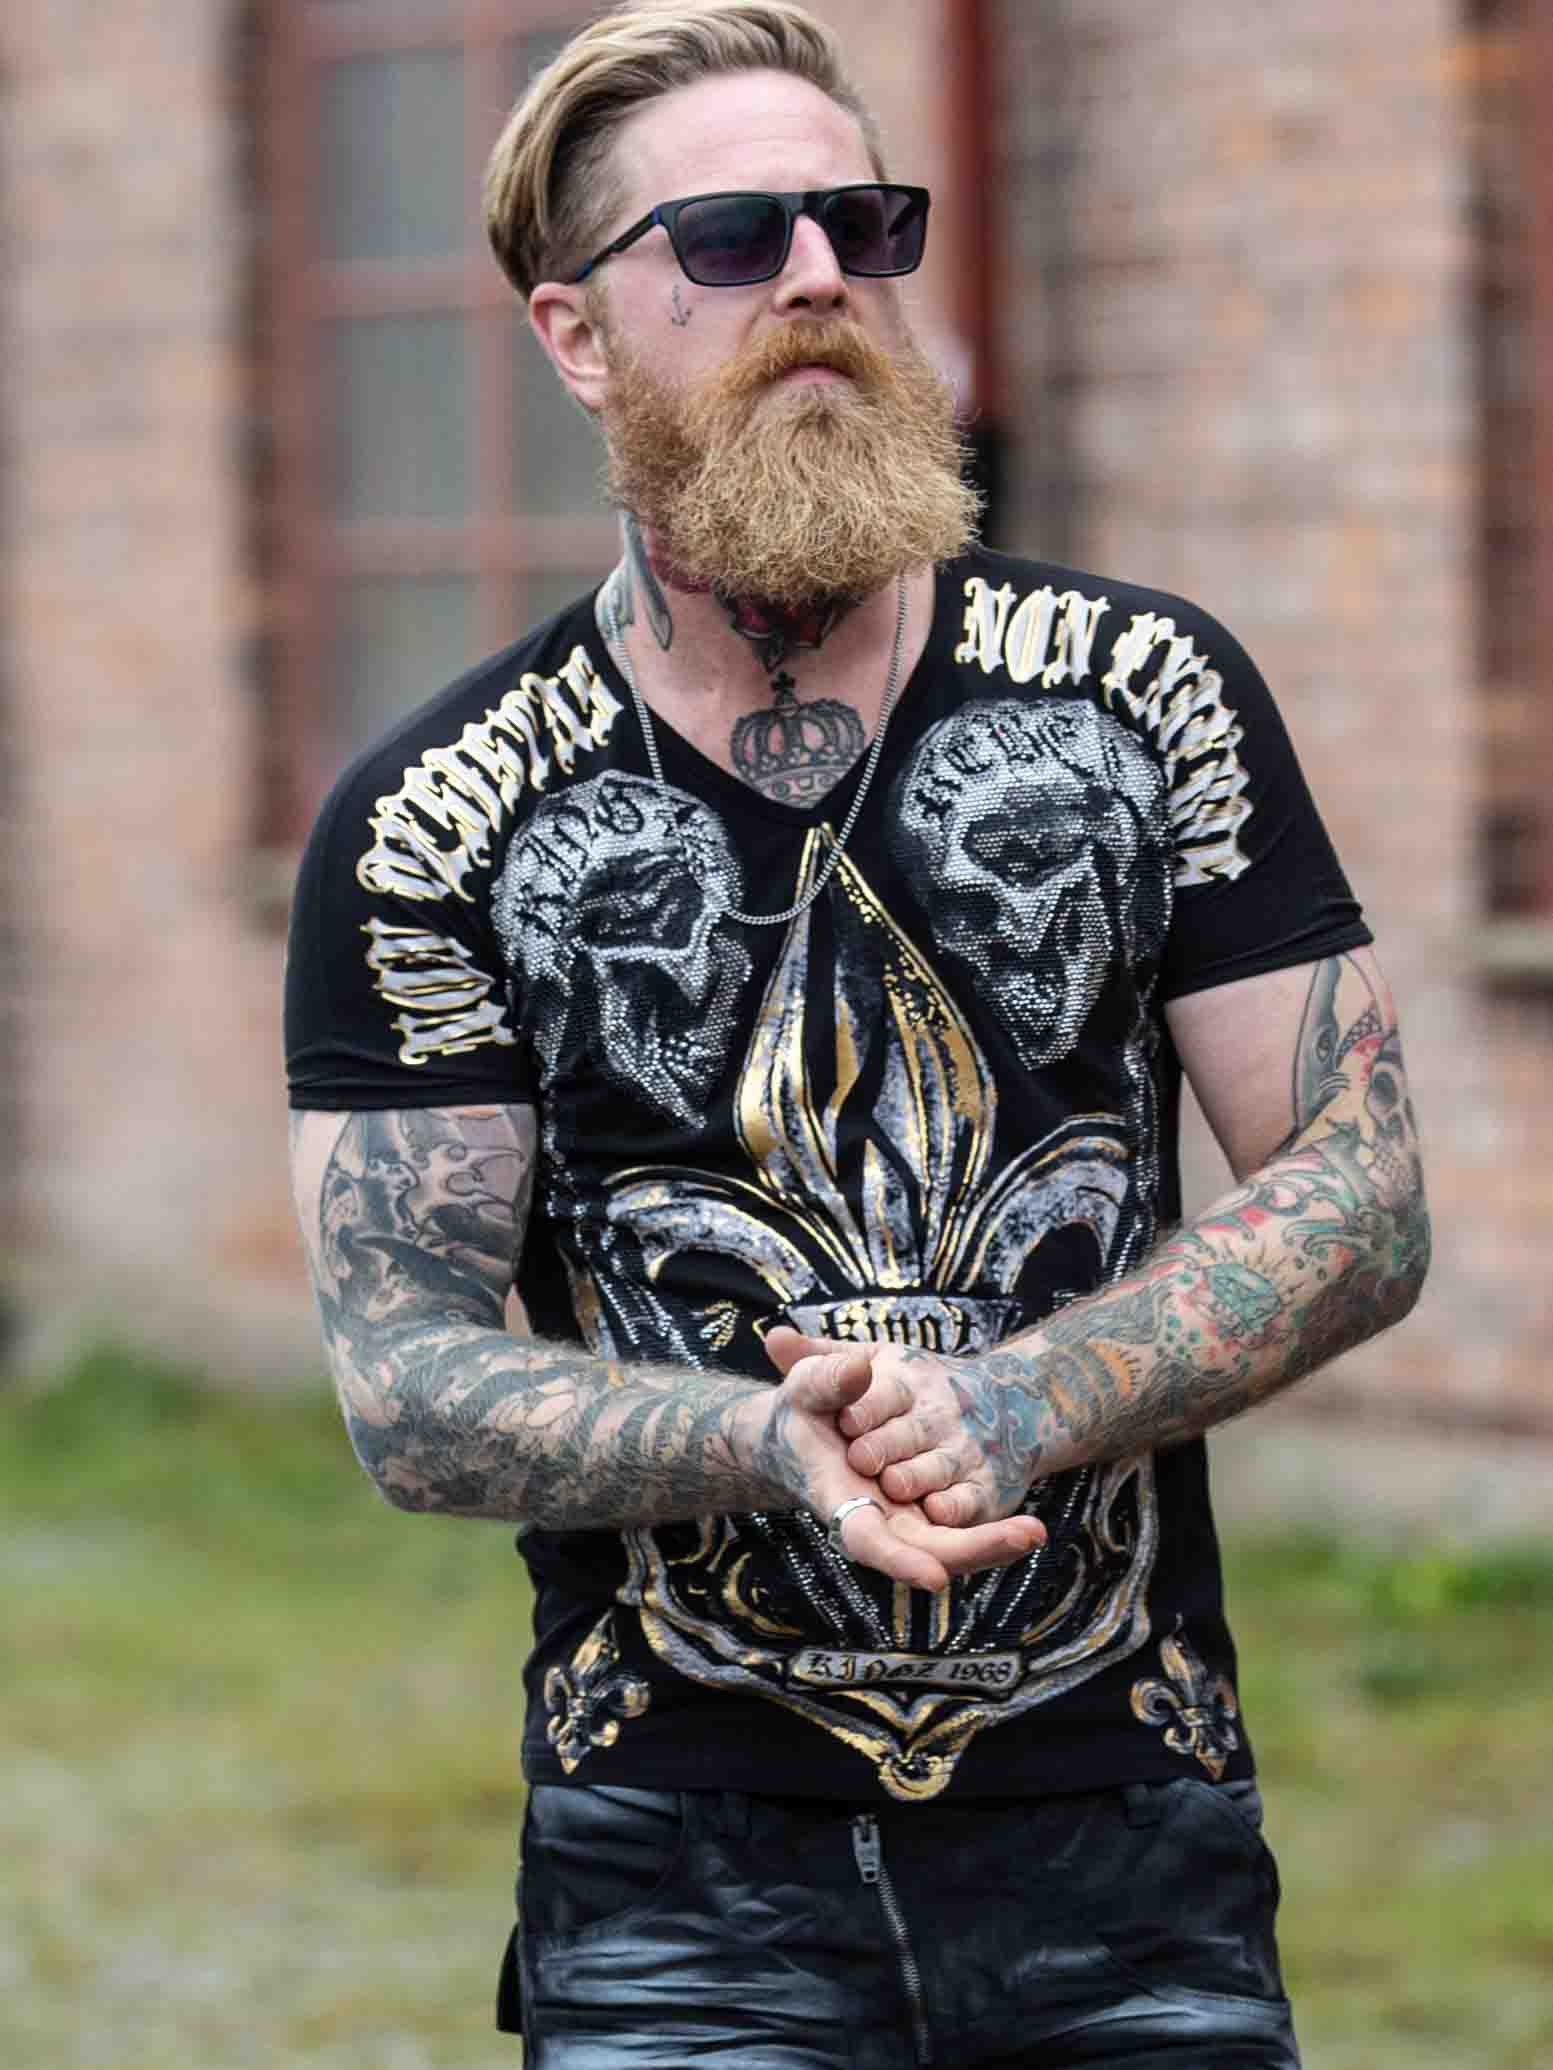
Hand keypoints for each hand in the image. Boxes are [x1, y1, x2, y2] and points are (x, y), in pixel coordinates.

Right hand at [758, 1329, 1043, 1589]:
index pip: (867, 1539)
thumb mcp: (805, 1387)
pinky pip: (960, 1526)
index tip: (935, 1578)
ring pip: (949, 1543)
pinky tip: (1029, 1529)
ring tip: (1035, 1531)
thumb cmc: (803, 1410)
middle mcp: (876, 1519)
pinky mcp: (926, 1508)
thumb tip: (859, 1371)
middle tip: (1023, 1535)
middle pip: (926, 1551)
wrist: (808, 1430)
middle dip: (973, 1548)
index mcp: (838, 1498)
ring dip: (991, 1542)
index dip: (899, 1560)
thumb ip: (826, 1379)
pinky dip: (989, 1530)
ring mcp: (904, 1517)